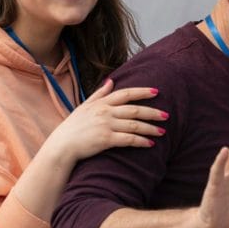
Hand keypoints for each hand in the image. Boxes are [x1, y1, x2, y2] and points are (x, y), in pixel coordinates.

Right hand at [41, 79, 166, 162]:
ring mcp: (105, 125)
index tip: (157, 91)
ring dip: (150, 128)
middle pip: (135, 109)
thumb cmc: (73, 128)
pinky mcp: (105, 139)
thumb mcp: (84, 107)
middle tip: (167, 115)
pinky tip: (150, 144)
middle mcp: (105, 112)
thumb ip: (100, 94)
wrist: (61, 146)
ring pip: (135, 125)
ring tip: (162, 131)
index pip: (126, 93)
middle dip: (153, 112)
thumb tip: (111, 81)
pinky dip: (141, 141)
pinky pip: (129, 139)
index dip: (142, 92)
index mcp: (101, 103)